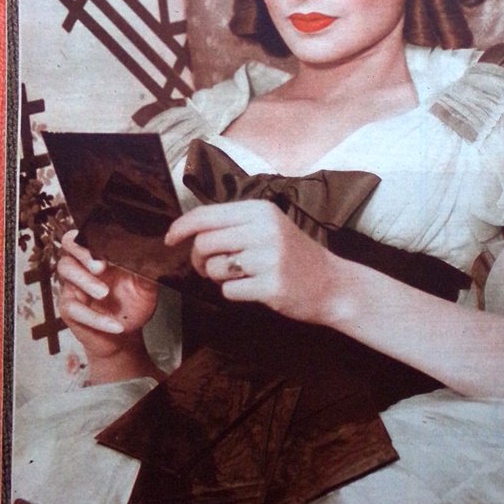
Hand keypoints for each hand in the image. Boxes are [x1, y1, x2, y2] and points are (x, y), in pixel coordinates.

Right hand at [56, 230, 160, 382]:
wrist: (127, 335)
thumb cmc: (133, 305)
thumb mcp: (146, 287)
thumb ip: (149, 270)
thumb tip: (158, 255)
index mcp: (102, 253)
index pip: (90, 232)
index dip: (94, 235)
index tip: (110, 245)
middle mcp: (84, 264)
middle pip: (69, 244)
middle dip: (83, 252)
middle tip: (100, 266)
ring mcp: (74, 284)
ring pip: (66, 270)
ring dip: (86, 281)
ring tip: (104, 293)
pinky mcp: (69, 308)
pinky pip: (74, 308)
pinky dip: (95, 318)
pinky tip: (114, 324)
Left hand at [165, 201, 342, 325]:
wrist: (333, 284)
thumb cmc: (294, 256)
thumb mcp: (269, 227)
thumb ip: (234, 225)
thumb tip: (188, 230)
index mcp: (261, 210)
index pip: (207, 215)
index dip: (181, 227)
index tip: (170, 239)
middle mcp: (264, 230)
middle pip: (204, 243)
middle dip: (198, 259)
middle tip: (208, 268)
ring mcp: (269, 258)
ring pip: (213, 268)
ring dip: (217, 277)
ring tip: (240, 276)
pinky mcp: (271, 285)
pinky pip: (229, 291)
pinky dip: (234, 293)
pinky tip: (254, 289)